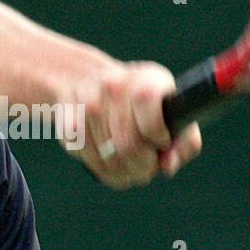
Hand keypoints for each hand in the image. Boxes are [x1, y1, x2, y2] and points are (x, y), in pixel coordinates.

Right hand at [61, 61, 201, 187]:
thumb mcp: (171, 117)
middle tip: (145, 167)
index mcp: (148, 78)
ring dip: (119, 171)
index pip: (148, 103)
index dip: (157, 133)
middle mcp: (114, 83)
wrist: (94, 84)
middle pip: (127, 143)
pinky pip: (83, 155)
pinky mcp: (64, 115)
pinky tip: (105, 159)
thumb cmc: (143, 109)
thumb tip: (167, 166)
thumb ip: (184, 143)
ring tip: (127, 166)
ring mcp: (86, 98)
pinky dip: (97, 167)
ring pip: (105, 156)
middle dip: (141, 165)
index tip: (160, 141)